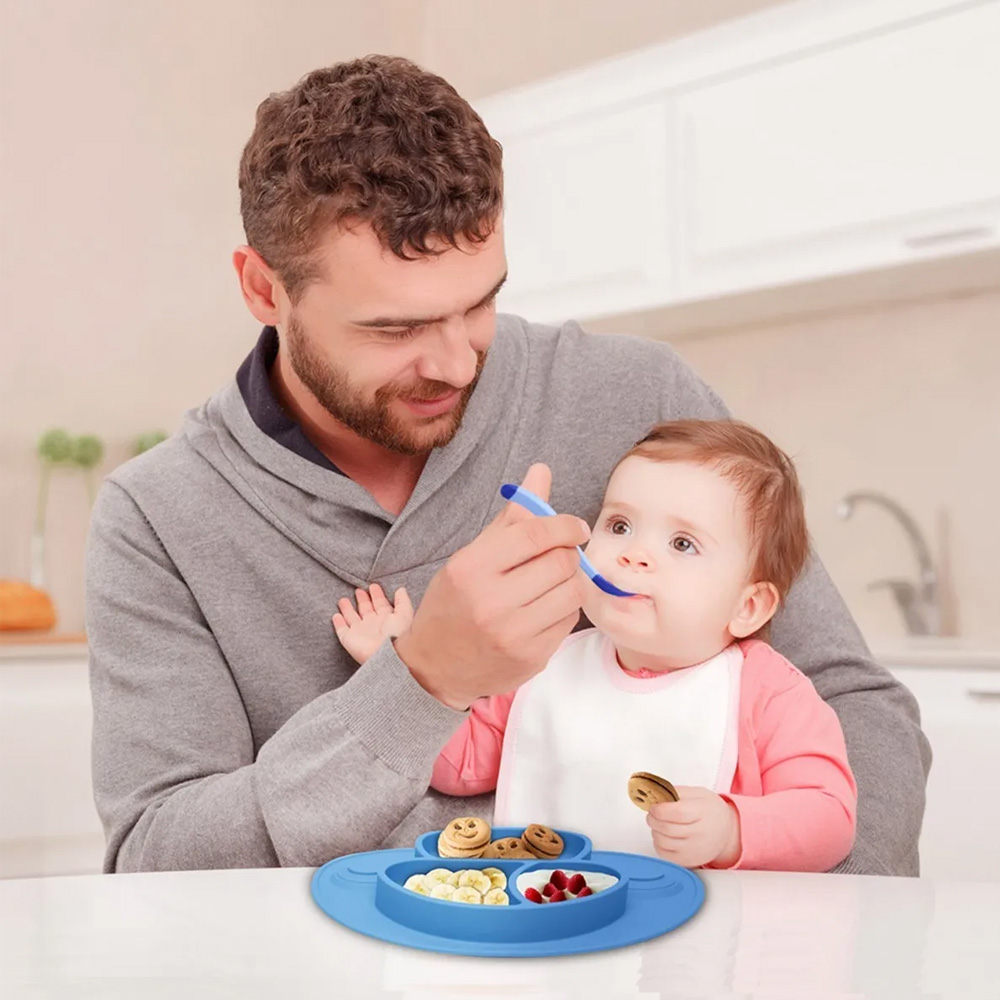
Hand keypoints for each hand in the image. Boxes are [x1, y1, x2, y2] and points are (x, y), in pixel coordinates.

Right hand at [332, 583, 413, 664]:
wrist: (389, 654)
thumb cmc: (399, 634)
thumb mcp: (404, 613)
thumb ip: (402, 601)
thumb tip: (401, 589)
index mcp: (387, 620)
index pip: (380, 605)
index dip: (377, 595)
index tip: (373, 586)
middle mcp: (373, 626)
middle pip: (366, 610)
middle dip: (362, 600)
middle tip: (359, 590)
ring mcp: (360, 633)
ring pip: (352, 618)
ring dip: (348, 609)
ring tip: (343, 600)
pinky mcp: (349, 640)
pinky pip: (341, 630)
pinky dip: (338, 623)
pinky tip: (336, 615)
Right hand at [393, 463, 589, 709]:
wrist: (434, 667)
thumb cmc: (454, 604)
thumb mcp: (471, 557)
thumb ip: (512, 517)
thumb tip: (541, 472)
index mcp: (472, 568)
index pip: (535, 534)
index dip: (564, 524)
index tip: (574, 527)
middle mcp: (491, 601)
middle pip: (560, 561)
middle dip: (568, 552)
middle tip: (561, 554)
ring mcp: (513, 633)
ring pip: (572, 591)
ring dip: (571, 580)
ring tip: (554, 580)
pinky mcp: (531, 657)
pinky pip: (570, 620)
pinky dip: (566, 608)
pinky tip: (547, 607)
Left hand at [646, 786, 741, 867]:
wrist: (726, 832)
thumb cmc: (710, 811)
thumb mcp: (698, 794)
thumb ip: (676, 792)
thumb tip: (655, 795)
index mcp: (703, 812)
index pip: (677, 813)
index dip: (659, 809)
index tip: (654, 806)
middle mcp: (700, 834)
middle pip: (667, 828)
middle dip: (653, 818)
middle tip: (652, 813)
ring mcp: (694, 850)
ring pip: (662, 841)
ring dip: (655, 830)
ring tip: (659, 823)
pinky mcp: (687, 862)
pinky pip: (663, 853)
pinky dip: (658, 843)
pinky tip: (664, 835)